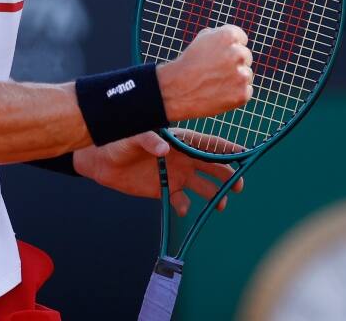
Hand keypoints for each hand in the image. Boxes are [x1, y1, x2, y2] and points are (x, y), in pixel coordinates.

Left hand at [73, 131, 243, 215]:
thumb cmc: (120, 140)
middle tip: (238, 185)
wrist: (102, 160)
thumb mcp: (134, 136)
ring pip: (203, 186)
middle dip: (228, 175)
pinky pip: (182, 201)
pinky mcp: (165, 190)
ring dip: (214, 195)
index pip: (209, 144)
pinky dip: (185, 206)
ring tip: (221, 205)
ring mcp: (176, 174)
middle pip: (213, 166)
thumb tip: (165, 150)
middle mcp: (183, 158)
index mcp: (181, 141)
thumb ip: (149, 140)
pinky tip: (182, 208)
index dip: (228, 149)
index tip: (244, 155)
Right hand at [157, 25, 252, 121]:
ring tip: (215, 83)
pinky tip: (219, 93)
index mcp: (229, 36)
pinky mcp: (242, 94)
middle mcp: (238, 53)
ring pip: (246, 74)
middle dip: (234, 63)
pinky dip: (235, 93)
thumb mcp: (202, 41)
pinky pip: (246, 91)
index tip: (218, 56)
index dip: (228, 48)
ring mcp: (242, 75)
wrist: (176, 90)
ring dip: (235, 78)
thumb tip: (239, 41)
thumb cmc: (188, 64)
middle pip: (245, 57)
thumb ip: (222, 37)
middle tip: (215, 71)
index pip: (241, 39)